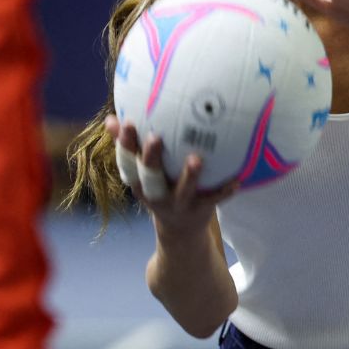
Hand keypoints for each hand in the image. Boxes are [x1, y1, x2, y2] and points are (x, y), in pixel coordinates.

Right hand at [108, 115, 235, 238]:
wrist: (180, 229)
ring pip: (182, 191)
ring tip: (196, 158)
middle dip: (151, 158)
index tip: (127, 122)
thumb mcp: (142, 173)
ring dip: (189, 175)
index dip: (125, 144)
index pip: (128, 162)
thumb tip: (111, 118)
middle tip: (155, 137)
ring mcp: (178, 204)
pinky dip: (224, 191)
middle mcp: (155, 194)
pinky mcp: (199, 210)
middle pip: (150, 177)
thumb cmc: (160, 187)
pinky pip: (213, 201)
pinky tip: (237, 180)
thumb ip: (130, 147)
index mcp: (140, 182)